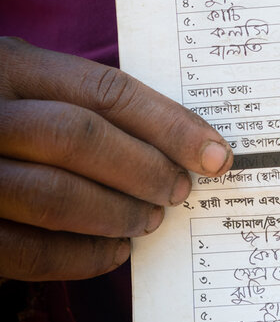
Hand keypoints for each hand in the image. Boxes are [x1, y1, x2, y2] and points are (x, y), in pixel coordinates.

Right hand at [0, 38, 232, 280]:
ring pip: (55, 197)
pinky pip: (26, 250)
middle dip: (146, 170)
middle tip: (181, 190)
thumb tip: (171, 139)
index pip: (105, 90)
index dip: (170, 124)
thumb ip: (71, 96)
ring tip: (150, 220)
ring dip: (118, 215)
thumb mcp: (14, 77)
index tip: (216, 153)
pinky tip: (111, 252)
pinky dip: (79, 257)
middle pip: (82, 140)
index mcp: (6, 63)